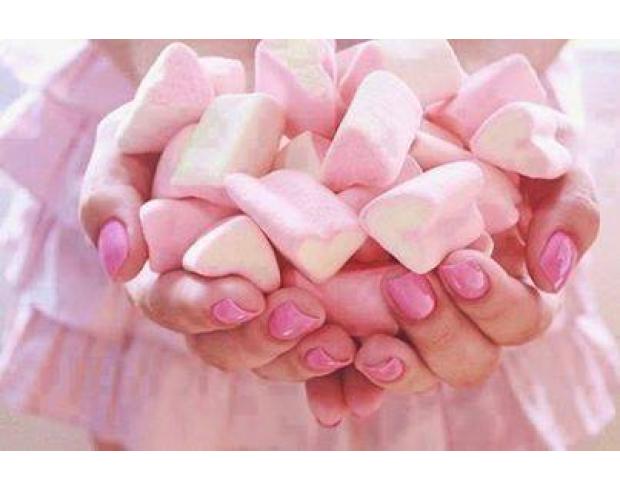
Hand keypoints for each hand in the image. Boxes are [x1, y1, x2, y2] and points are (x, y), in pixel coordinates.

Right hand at [79, 107, 355, 383]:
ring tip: (345, 344)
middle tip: (306, 318)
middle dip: (266, 339)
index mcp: (169, 271)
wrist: (232, 109)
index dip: (206, 308)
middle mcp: (218, 295)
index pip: (177, 304)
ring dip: (309, 356)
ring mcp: (267, 296)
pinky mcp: (312, 288)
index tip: (245, 296)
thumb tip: (119, 261)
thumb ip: (109, 196)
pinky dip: (344, 361)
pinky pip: (327, 335)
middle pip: (232, 343)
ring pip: (280, 350)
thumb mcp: (127, 145)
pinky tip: (367, 367)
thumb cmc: (170, 127)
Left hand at [305, 164, 599, 423]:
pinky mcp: (362, 322)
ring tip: (365, 344)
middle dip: (438, 331)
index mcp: (510, 287)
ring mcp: (412, 324)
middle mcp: (463, 316)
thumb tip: (552, 270)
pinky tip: (334, 388)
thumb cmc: (493, 142)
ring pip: (415, 372)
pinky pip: (357, 367)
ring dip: (395, 367)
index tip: (458, 266)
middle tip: (403, 287)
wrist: (426, 122)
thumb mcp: (544, 158)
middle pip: (466, 359)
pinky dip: (345, 383)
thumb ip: (567, 207)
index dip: (492, 303)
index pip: (517, 320)